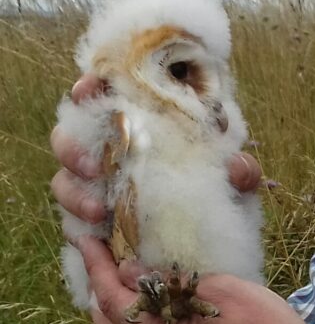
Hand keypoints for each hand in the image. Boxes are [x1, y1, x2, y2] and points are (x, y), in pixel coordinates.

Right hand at [50, 74, 263, 223]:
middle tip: (92, 166)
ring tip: (99, 211)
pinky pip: (71, 220)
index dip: (88, 88)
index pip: (102, 95)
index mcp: (139, 123)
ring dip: (74, 193)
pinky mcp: (93, 218)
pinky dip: (77, 226)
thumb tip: (236, 169)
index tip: (88, 90)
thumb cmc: (220, 184)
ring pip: (64, 179)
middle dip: (71, 148)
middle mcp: (110, 149)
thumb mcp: (235, 174)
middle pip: (68, 137)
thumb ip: (240, 169)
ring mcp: (96, 184)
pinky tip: (95, 235)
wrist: (215, 231)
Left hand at [78, 235, 314, 323]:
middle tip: (104, 258)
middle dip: (100, 290)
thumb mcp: (226, 292)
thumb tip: (132, 270)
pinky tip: (153, 307)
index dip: (97, 267)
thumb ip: (174, 282)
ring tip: (124, 278)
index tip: (87, 240)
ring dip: (117, 311)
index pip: (112, 301)